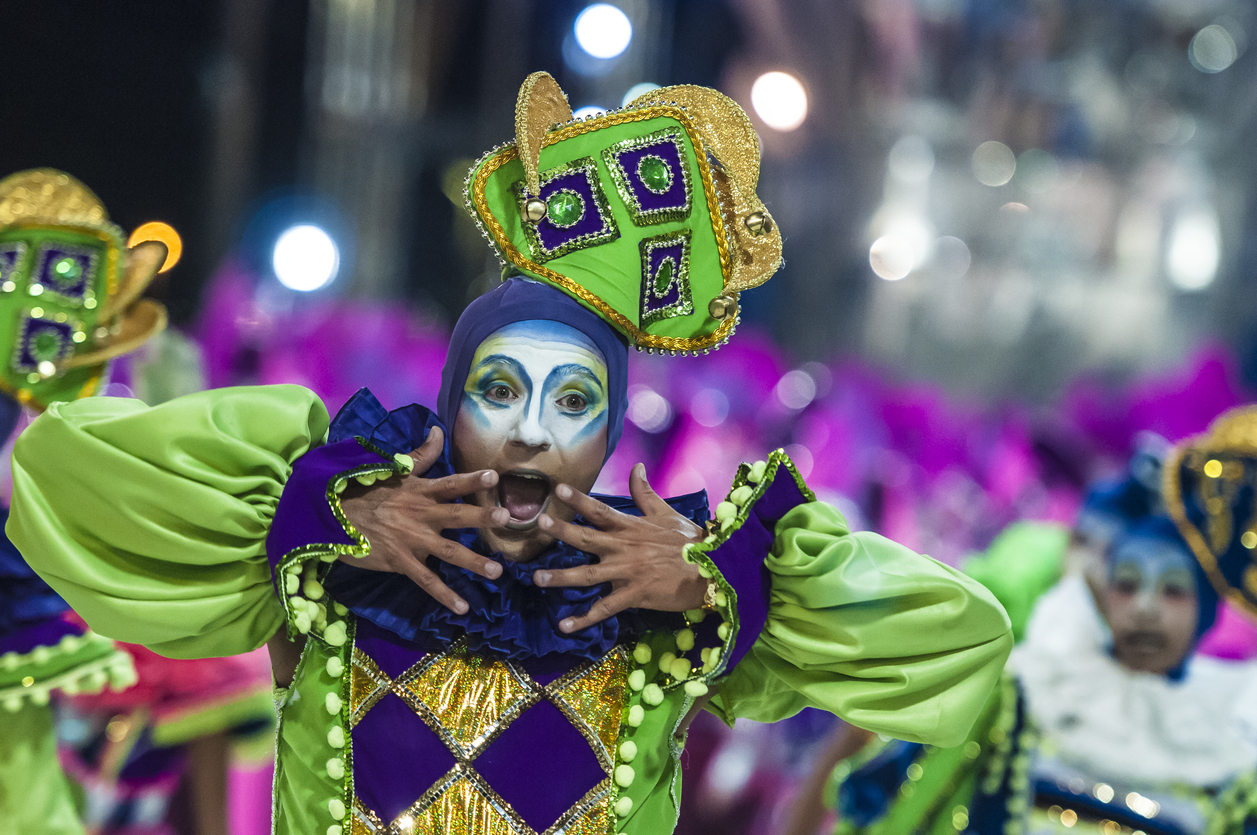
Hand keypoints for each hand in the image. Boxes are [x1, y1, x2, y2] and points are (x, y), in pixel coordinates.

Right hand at [339, 426, 508, 612]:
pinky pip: (427, 581)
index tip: (495, 477)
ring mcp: (412, 540)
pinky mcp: (401, 562)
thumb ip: (421, 454)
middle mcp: (421, 514)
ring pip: (449, 551)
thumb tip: (438, 430)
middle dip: (482, 517)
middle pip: (457, 514)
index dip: (472, 479)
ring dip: (474, 562)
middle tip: (506, 518)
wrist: (332, 518)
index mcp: (420, 491)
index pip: (451, 482)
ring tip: (497, 572)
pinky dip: (445, 595)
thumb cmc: (366, 493)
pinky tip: (463, 607)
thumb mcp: (393, 470)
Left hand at [532, 463, 706, 632]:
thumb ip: (645, 493)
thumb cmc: (690, 541)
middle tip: (538, 524)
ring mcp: (627, 572)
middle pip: (586, 538)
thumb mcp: (666, 513)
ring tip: (537, 578)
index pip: (600, 510)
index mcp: (630, 527)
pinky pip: (605, 608)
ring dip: (561, 577)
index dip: (578, 499)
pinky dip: (584, 619)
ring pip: (587, 575)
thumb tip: (636, 467)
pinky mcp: (635, 595)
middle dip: (561, 531)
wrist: (712, 570)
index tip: (558, 489)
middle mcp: (624, 548)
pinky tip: (564, 626)